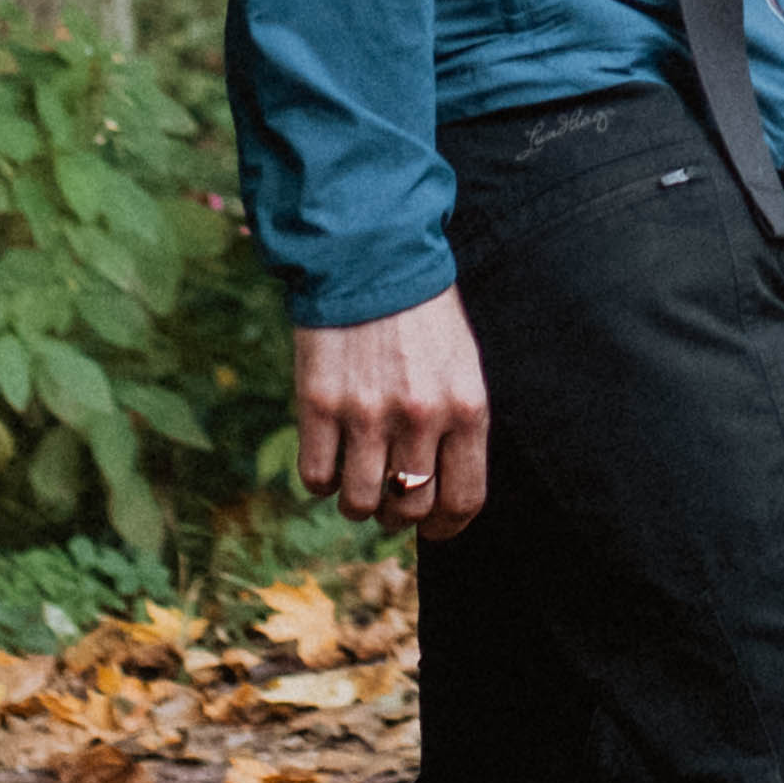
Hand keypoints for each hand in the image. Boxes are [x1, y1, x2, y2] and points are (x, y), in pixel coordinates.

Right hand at [298, 293, 490, 531]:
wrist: (370, 256)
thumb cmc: (422, 314)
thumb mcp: (461, 364)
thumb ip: (456, 425)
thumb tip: (439, 494)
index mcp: (467, 406)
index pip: (463, 499)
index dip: (446, 526)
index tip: (432, 526)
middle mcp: (421, 417)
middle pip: (408, 509)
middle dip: (397, 514)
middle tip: (389, 496)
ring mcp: (367, 413)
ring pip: (359, 503)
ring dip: (357, 500)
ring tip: (357, 474)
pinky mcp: (320, 404)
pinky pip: (316, 478)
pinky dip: (321, 479)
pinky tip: (329, 454)